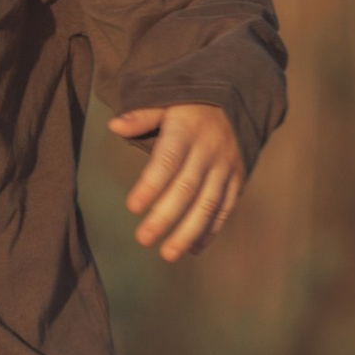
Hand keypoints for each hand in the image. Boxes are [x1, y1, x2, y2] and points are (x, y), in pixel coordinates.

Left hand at [109, 101, 244, 262]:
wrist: (240, 99)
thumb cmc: (191, 106)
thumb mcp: (167, 101)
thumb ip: (141, 116)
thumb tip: (114, 125)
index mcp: (186, 131)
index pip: (166, 162)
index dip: (150, 186)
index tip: (132, 208)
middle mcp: (208, 151)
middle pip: (186, 188)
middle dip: (165, 217)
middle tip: (143, 239)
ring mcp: (226, 168)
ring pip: (208, 204)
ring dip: (189, 232)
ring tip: (168, 254)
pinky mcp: (238, 179)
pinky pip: (225, 208)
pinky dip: (211, 229)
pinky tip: (193, 247)